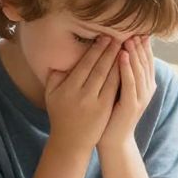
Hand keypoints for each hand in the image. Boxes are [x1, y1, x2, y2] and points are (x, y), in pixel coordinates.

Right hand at [45, 35, 120, 158]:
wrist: (71, 141)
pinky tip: (127, 65)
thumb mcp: (51, 95)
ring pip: (109, 77)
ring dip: (118, 60)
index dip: (95, 50)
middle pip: (98, 68)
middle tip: (118, 36)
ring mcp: (94, 103)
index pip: (84, 64)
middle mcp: (81, 94)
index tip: (103, 37)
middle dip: (109, 51)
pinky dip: (121, 75)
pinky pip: (114, 88)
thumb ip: (54, 77)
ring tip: (125, 47)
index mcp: (67, 88)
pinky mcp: (105, 109)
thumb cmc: (60, 115)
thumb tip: (61, 59)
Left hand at [100, 37, 156, 152]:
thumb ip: (120, 71)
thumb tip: (115, 49)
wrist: (112, 139)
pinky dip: (127, 68)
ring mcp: (141, 97)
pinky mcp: (132, 105)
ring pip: (139, 70)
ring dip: (134, 53)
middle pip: (145, 61)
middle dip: (139, 45)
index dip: (142, 44)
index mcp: (145, 84)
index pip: (146, 59)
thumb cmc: (111, 112)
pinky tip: (121, 56)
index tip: (136, 28)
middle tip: (133, 28)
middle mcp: (146, 89)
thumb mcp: (118, 88)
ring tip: (128, 37)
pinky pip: (130, 83)